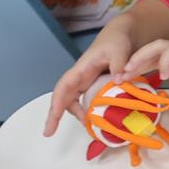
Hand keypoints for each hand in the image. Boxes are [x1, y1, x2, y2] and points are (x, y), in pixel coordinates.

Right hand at [43, 19, 134, 136]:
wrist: (120, 35)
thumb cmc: (116, 41)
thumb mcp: (119, 49)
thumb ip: (119, 64)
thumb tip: (118, 81)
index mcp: (81, 68)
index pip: (64, 86)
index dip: (57, 102)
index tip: (53, 115)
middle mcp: (79, 76)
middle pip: (62, 96)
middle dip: (54, 114)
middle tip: (48, 132)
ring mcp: (85, 81)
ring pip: (72, 100)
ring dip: (73, 114)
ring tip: (84, 127)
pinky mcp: (93, 84)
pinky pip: (85, 99)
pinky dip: (86, 110)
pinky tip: (93, 118)